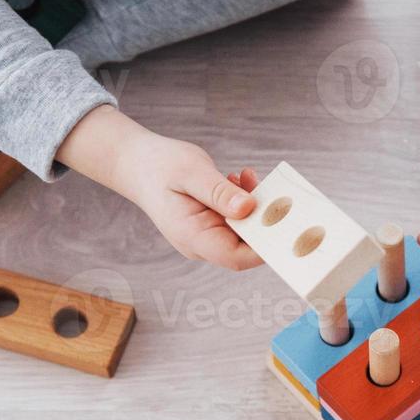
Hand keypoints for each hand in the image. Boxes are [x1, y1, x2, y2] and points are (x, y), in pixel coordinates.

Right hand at [114, 135, 263, 269]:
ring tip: (246, 178)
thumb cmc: (159, 166)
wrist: (137, 162)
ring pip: (244, 230)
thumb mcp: (192, 173)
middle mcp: (202, 243)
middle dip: (263, 220)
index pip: (236, 257)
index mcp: (193, 237)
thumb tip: (249, 208)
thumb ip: (219, 193)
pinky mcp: (211, 223)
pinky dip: (244, 201)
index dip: (263, 246)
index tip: (283, 223)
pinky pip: (237, 219)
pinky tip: (239, 179)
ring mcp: (206, 235)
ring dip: (254, 206)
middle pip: (245, 246)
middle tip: (269, 189)